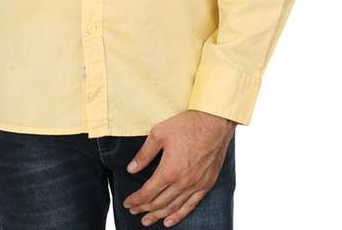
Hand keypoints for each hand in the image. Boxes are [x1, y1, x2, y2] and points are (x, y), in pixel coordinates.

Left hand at [122, 109, 235, 226]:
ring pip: (174, 207)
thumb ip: (144, 154)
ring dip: (159, 215)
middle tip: (133, 211)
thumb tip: (131, 169)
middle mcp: (183, 182)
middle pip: (159, 202)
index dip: (136, 199)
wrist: (214, 121)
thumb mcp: (159, 134)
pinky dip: (179, 215)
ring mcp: (196, 185)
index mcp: (169, 170)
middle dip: (144, 208)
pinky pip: (191, 205)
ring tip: (147, 221)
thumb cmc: (187, 125)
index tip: (127, 203)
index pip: (148, 192)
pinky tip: (170, 220)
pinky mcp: (206, 184)